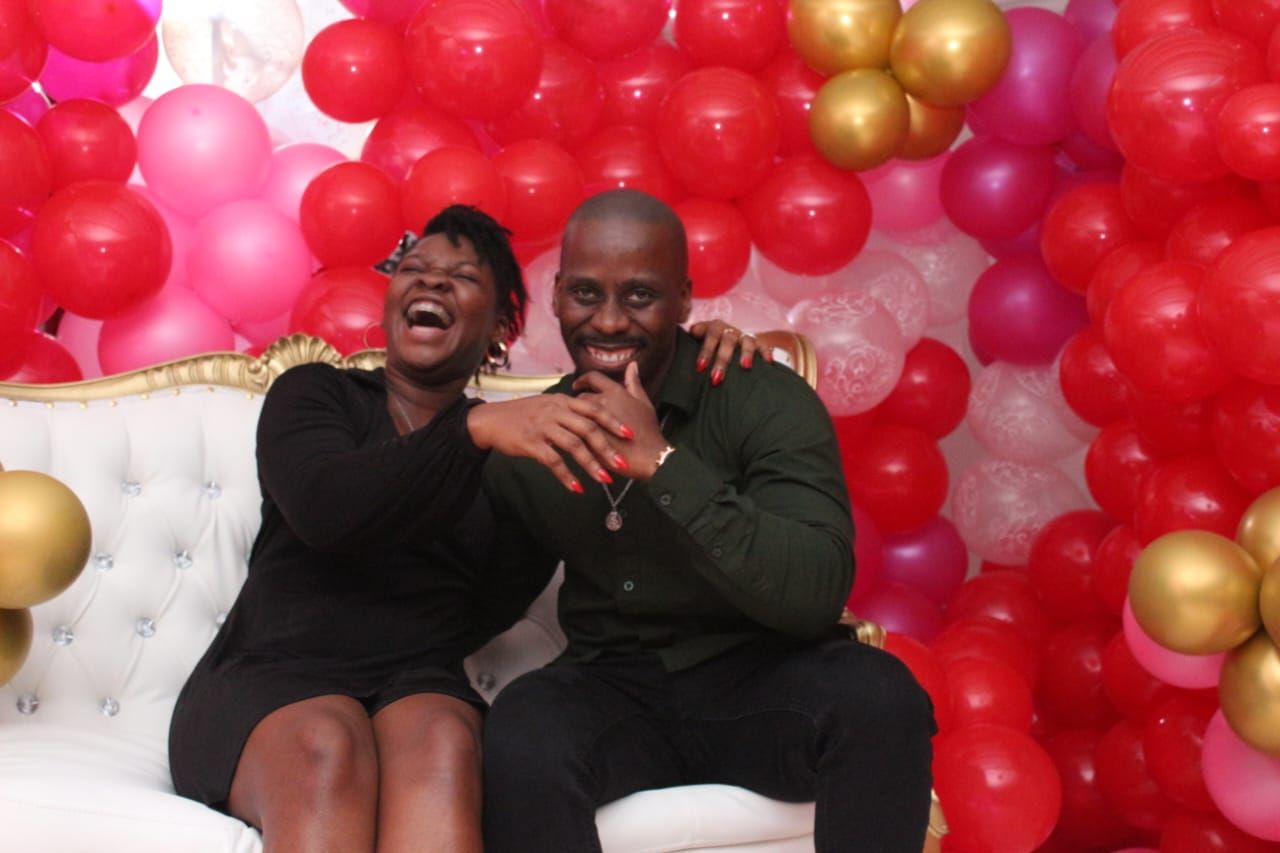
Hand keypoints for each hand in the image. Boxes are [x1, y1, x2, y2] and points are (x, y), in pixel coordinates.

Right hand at [467, 394, 632, 493]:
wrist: (490, 420)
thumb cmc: (522, 414)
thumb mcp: (547, 404)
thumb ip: (568, 410)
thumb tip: (592, 419)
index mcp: (562, 401)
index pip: (593, 408)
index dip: (613, 421)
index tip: (630, 434)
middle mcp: (555, 411)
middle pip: (588, 428)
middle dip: (607, 447)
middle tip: (622, 463)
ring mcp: (543, 426)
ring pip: (573, 445)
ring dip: (591, 464)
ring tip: (605, 479)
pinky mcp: (531, 442)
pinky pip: (553, 461)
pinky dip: (566, 475)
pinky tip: (576, 488)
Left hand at [573, 363, 667, 479]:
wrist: (649, 457)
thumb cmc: (649, 432)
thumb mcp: (644, 403)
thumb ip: (634, 383)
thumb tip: (632, 365)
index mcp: (616, 392)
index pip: (593, 378)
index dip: (583, 380)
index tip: (578, 384)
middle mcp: (602, 402)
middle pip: (581, 397)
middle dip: (579, 403)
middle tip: (581, 411)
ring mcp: (592, 420)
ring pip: (575, 415)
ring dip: (576, 419)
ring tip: (580, 426)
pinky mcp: (587, 437)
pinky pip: (574, 432)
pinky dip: (575, 433)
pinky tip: (579, 438)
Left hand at [687, 319, 769, 385]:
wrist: (726, 337)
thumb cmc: (706, 347)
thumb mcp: (695, 344)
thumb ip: (686, 345)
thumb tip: (667, 354)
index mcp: (712, 328)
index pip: (708, 335)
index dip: (705, 351)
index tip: (701, 368)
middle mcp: (728, 330)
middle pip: (726, 340)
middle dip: (722, 360)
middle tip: (716, 378)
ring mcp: (742, 336)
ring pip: (746, 341)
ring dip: (745, 353)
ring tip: (745, 367)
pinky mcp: (756, 342)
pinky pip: (763, 346)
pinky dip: (766, 352)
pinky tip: (768, 362)